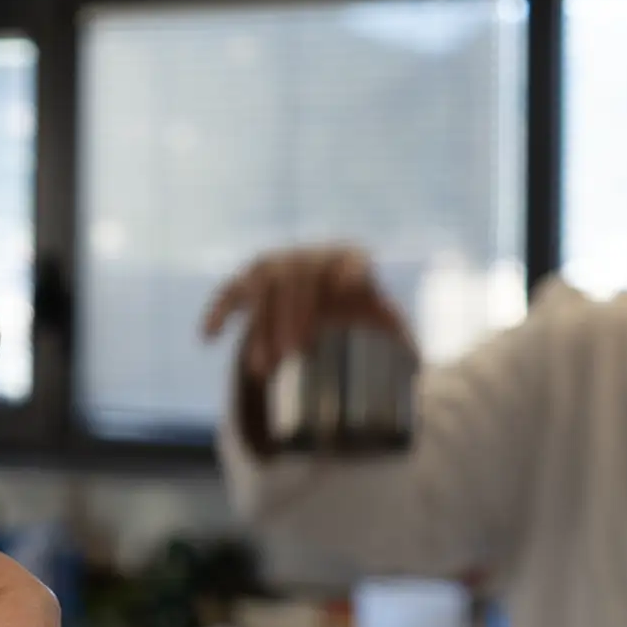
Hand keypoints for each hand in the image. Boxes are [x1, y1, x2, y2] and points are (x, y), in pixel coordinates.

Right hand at [201, 245, 415, 379]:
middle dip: (294, 314)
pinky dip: (219, 311)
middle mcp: (311, 257)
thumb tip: (417, 365)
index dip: (351, 268)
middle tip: (294, 352)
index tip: (349, 286)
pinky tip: (208, 337)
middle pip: (300, 279)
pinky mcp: (250, 279)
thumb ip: (398, 335)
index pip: (352, 258)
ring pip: (264, 288)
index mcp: (350, 261)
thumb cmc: (358, 308)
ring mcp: (277, 265)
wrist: (321, 291)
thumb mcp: (380, 319)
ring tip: (263, 369)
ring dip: (261, 326)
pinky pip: (230, 291)